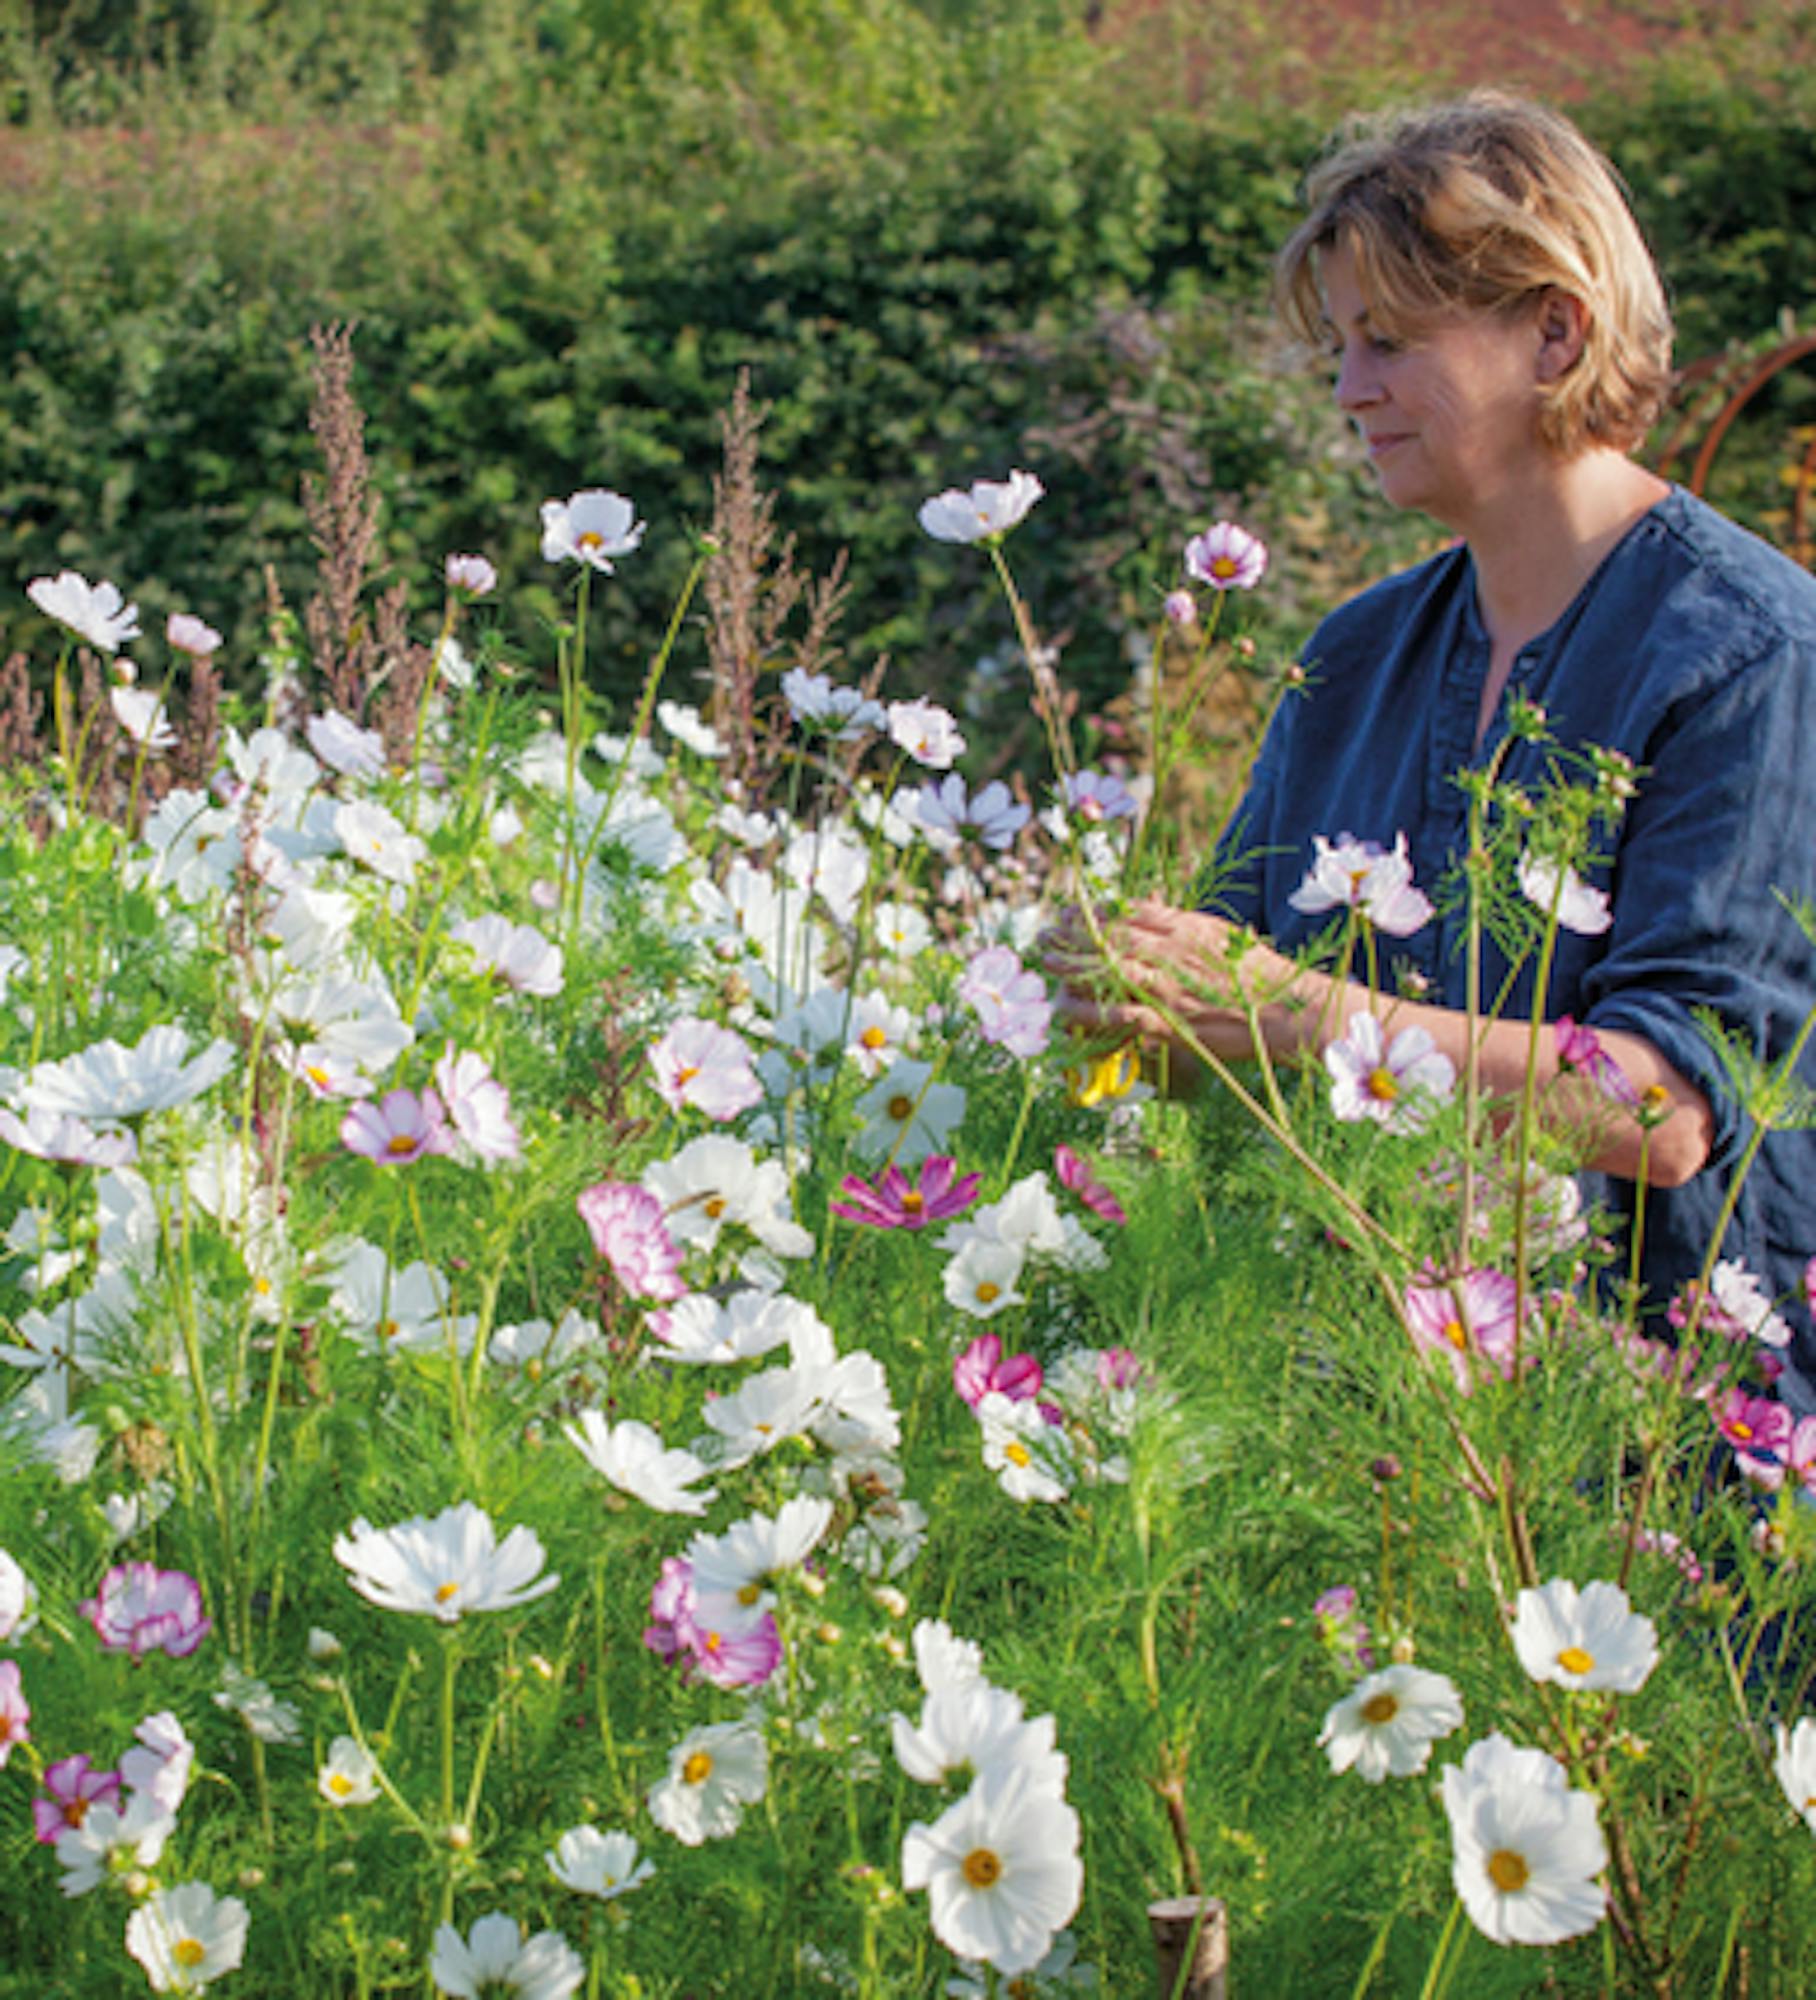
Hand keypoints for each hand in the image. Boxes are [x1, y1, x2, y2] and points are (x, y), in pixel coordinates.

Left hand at [1042, 897, 1279, 1061]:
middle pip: (1111, 936)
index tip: (1071, 911)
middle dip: (1073, 933)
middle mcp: (1172, 952)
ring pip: (1107, 969)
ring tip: (1045, 960)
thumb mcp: (1226, 937)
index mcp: (1188, 928)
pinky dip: (1089, 1009)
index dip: (1095, 913)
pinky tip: (1065, 1007)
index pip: (1130, 913)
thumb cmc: (1265, 976)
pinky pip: (1119, 1014)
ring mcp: (1168, 988)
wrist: (1290, 1011)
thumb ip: (1188, 926)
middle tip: (1045, 933)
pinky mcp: (1169, 1023)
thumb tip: (1157, 913)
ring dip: (1071, 964)